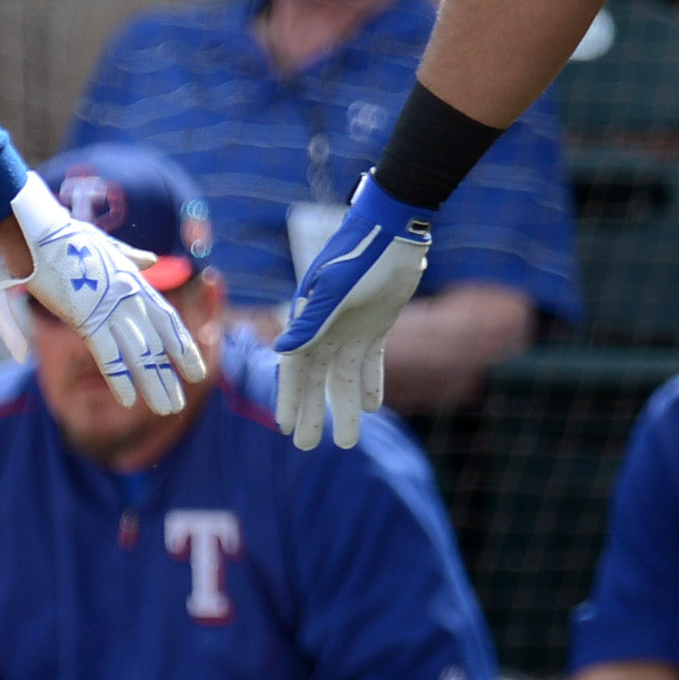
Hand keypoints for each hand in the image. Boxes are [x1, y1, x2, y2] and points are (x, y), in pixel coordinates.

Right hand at [0, 171, 204, 411]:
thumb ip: (130, 257)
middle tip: (180, 402)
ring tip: (167, 408)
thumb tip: (150, 260)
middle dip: (170, 374)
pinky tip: (129, 401)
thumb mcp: (106, 246)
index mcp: (133, 280)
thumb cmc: (65, 236)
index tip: (195, 368)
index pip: (166, 319)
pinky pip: (107, 354)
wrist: (37, 230)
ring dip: (153, 383)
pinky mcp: (85, 317)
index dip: (182, 345)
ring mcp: (109, 306)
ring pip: (140, 352)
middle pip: (157, 342)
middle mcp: (129, 295)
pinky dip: (119, 378)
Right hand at [272, 172, 431, 448]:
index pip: (294, 367)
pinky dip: (370, 382)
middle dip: (312, 411)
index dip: (289, 397)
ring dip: (344, 406)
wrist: (396, 232)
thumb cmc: (362, 256)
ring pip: (344, 376)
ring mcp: (351, 327)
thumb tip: (281, 352)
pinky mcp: (376, 325)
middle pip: (316, 379)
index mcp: (308, 318)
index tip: (286, 427)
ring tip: (346, 441)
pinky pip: (370, 361)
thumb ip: (311, 321)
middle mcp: (325, 326)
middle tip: (308, 447)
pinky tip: (371, 407)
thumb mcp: (336, 290)